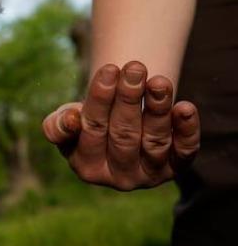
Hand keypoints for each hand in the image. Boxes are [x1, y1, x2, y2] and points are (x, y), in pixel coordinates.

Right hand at [42, 61, 199, 189]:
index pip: (92, 130)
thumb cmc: (88, 122)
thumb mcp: (65, 122)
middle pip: (123, 135)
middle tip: (135, 67)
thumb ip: (57, 125)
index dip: (100, 99)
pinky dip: (187, 130)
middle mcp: (118, 178)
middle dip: (129, 98)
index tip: (109, 69)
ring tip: (159, 81)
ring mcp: (149, 175)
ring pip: (154, 142)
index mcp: (86, 167)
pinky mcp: (176, 169)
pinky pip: (184, 152)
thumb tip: (71, 120)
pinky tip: (184, 107)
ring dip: (158, 109)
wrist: (118, 131)